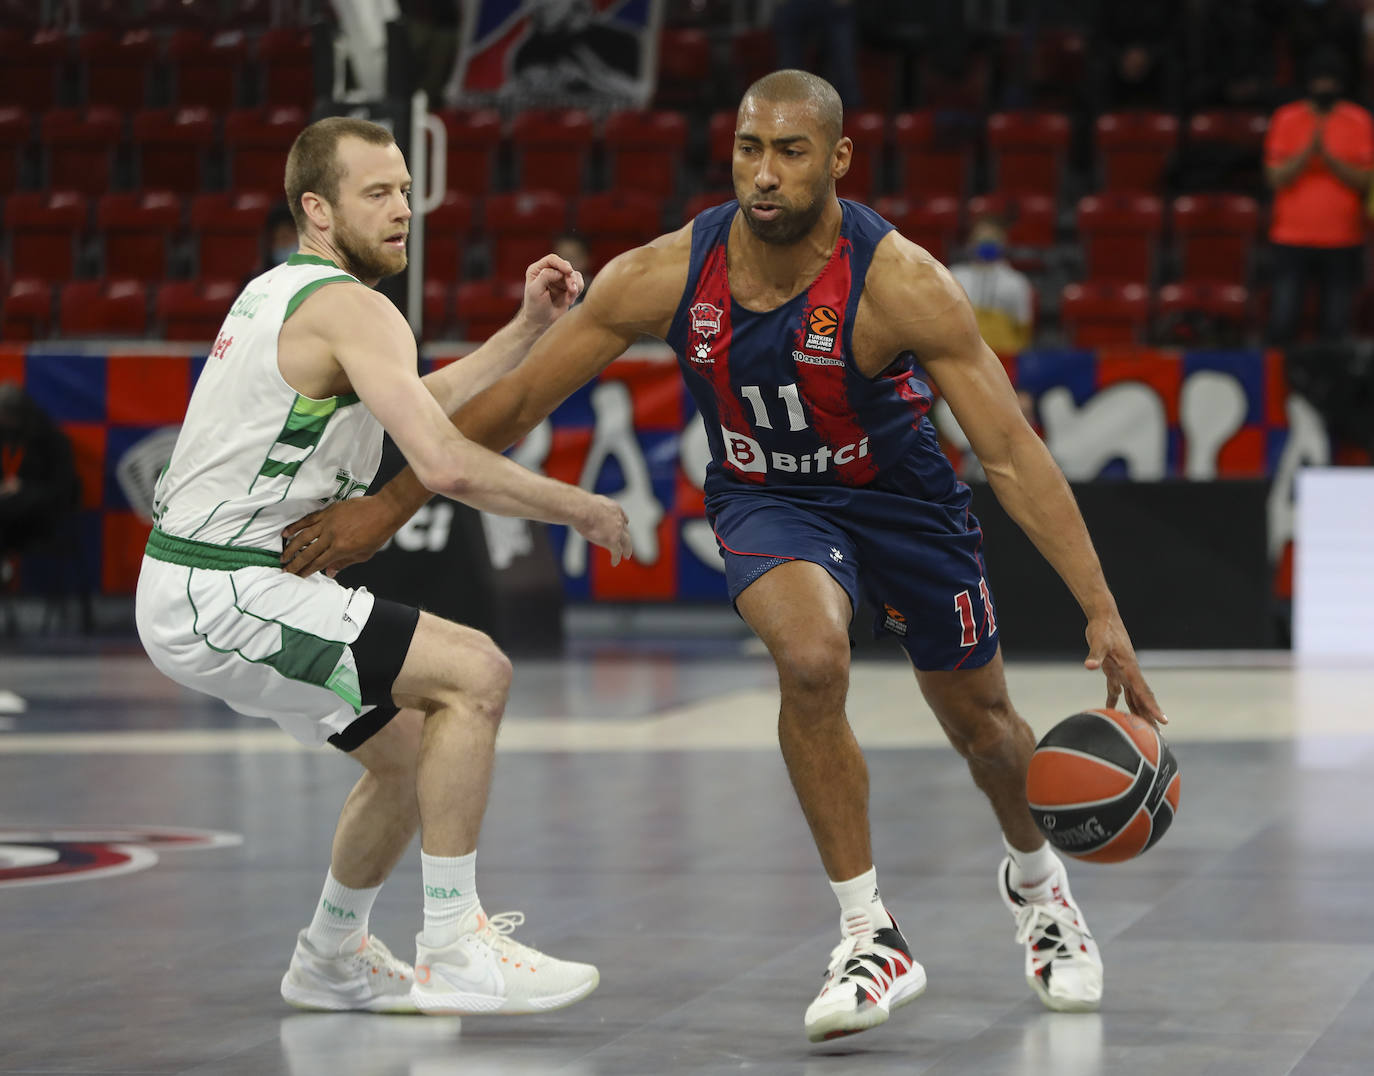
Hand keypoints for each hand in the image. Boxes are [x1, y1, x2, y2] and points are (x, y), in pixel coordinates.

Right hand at [280, 496, 401, 576]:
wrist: (383, 511)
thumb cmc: (377, 533)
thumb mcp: (363, 555)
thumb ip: (344, 563)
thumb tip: (329, 573)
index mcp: (340, 549)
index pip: (318, 563)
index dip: (306, 571)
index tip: (297, 576)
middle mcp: (331, 536)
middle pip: (307, 552)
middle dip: (295, 563)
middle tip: (285, 570)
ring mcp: (327, 523)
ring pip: (303, 536)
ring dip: (290, 547)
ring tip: (283, 556)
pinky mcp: (327, 512)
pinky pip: (307, 520)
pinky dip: (295, 526)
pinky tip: (285, 532)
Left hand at [515, 253, 583, 334]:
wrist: (541, 323)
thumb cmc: (535, 307)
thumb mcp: (535, 291)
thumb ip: (545, 276)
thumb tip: (559, 272)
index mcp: (537, 270)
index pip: (552, 259)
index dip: (561, 263)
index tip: (568, 271)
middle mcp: (549, 272)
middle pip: (565, 266)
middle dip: (570, 278)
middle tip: (572, 290)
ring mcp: (559, 280)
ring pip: (574, 275)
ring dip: (575, 285)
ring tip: (571, 297)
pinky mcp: (568, 288)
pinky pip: (579, 283)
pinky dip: (577, 291)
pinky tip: (570, 301)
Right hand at [574, 493, 633, 565]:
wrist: (582, 509)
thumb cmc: (581, 504)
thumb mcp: (589, 502)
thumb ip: (589, 506)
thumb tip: (575, 506)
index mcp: (614, 509)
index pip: (622, 517)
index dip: (623, 524)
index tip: (624, 526)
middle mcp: (618, 520)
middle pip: (626, 532)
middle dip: (626, 538)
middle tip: (627, 544)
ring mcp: (617, 531)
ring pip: (626, 543)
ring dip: (627, 550)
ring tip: (626, 556)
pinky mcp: (612, 541)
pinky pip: (617, 552)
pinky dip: (616, 558)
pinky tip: (614, 563)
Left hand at [1084, 615, 1166, 726]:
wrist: (1103, 617)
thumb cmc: (1102, 628)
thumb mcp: (1098, 641)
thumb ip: (1095, 655)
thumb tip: (1090, 666)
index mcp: (1130, 668)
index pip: (1143, 692)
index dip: (1152, 707)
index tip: (1163, 722)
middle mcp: (1129, 673)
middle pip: (1142, 698)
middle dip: (1149, 717)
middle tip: (1158, 736)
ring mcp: (1122, 672)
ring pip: (1132, 696)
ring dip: (1136, 711)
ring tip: (1142, 729)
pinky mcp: (1113, 669)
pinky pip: (1116, 689)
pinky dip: (1114, 700)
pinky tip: (1112, 712)